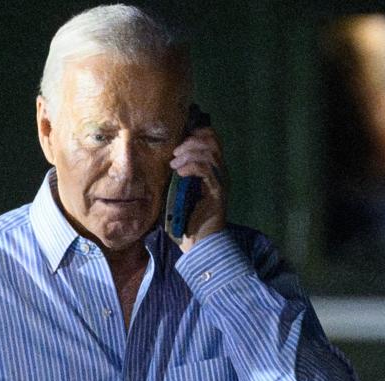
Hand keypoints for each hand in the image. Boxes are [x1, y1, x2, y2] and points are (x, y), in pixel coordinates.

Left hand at [169, 126, 227, 251]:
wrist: (200, 243)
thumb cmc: (187, 219)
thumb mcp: (178, 190)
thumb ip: (177, 174)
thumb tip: (163, 160)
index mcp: (213, 169)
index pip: (212, 139)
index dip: (197, 133)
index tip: (179, 140)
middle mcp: (221, 172)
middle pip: (213, 141)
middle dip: (191, 141)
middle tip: (175, 154)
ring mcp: (221, 182)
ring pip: (211, 153)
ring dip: (189, 153)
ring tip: (174, 165)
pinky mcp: (218, 192)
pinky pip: (207, 170)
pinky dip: (192, 166)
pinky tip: (180, 173)